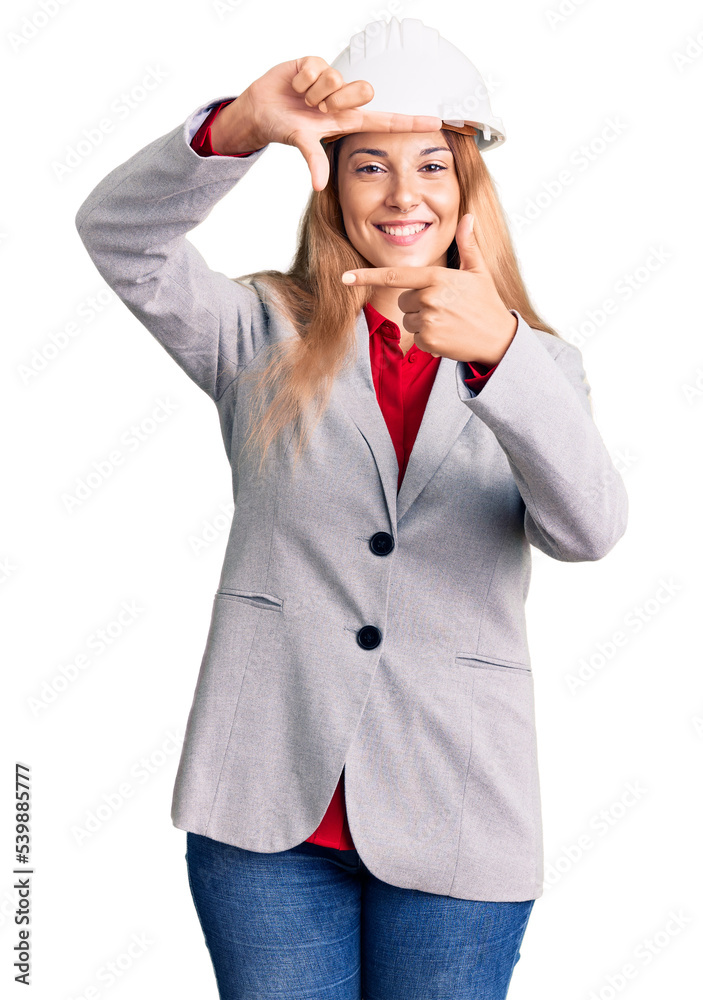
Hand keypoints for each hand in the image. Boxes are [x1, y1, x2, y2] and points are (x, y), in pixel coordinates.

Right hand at [233, 56, 443, 190]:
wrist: (260, 111)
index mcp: (348, 120)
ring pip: (336, 79)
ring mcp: (331, 81)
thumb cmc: (286, 128)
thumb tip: (319, 185)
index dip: (410, 122)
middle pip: (362, 91)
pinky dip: (301, 79)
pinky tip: (295, 85)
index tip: (437, 122)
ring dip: (313, 91)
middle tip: (317, 108)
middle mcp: (344, 99)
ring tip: (302, 99)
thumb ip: (314, 160)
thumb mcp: (301, 144)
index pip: (386, 121)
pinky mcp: (315, 63)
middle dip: (336, 101)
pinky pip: (316, 67)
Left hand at [340, 214, 517, 365]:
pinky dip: (430, 339)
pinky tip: (448, 336)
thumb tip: (469, 218)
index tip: (345, 278)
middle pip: (404, 300)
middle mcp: (429, 298)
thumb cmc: (487, 303)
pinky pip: (417, 338)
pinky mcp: (429, 341)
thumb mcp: (478, 271)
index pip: (395, 275)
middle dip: (418, 304)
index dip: (367, 276)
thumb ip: (468, 245)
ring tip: (449, 322)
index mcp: (437, 277)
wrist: (498, 339)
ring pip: (408, 320)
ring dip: (424, 322)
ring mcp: (428, 320)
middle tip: (445, 308)